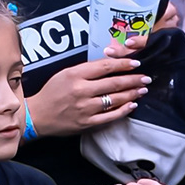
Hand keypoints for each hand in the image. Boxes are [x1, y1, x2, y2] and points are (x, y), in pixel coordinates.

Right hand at [30, 57, 151, 134]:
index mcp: (74, 75)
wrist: (38, 115)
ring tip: (142, 90)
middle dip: (134, 79)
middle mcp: (81, 90)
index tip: (136, 63)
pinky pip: (112, 115)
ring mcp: (85, 108)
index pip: (105, 66)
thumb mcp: (64, 74)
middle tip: (146, 78)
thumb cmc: (51, 93)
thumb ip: (85, 70)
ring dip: (132, 93)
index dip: (123, 64)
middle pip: (114, 83)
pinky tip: (132, 105)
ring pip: (116, 99)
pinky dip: (124, 110)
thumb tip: (110, 65)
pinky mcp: (88, 122)